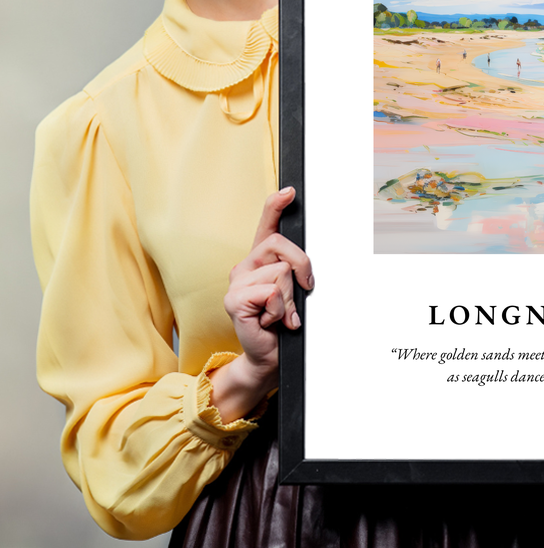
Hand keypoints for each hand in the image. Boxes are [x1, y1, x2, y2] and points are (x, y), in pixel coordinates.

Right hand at [209, 187, 313, 421]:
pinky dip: (280, 310)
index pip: (266, 225)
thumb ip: (295, 272)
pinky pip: (271, 292)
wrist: (269, 356)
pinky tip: (271, 321)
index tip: (290, 191)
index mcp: (260, 260)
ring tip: (281, 314)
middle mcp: (245, 266)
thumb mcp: (294, 292)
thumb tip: (305, 264)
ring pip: (281, 272)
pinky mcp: (234, 300)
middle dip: (302, 267)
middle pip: (281, 245)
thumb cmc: (283, 323)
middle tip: (303, 291)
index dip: (276, 205)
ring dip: (290, 298)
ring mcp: (237, 282)